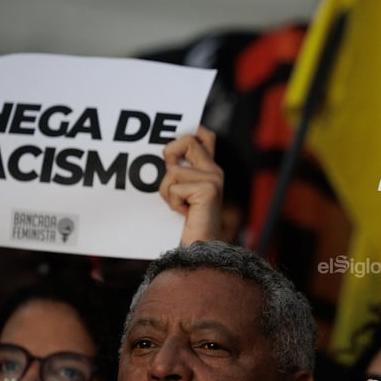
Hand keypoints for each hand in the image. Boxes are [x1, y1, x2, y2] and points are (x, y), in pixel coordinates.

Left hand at [159, 126, 223, 244]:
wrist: (202, 247)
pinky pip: (174, 187)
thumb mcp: (183, 192)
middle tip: (173, 180)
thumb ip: (180, 172)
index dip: (189, 133)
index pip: (205, 136)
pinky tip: (185, 212)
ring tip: (181, 205)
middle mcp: (215, 170)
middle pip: (186, 141)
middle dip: (169, 156)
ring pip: (173, 171)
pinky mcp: (208, 190)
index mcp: (210, 169)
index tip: (175, 150)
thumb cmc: (189, 222)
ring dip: (168, 191)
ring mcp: (213, 179)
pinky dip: (173, 202)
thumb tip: (165, 153)